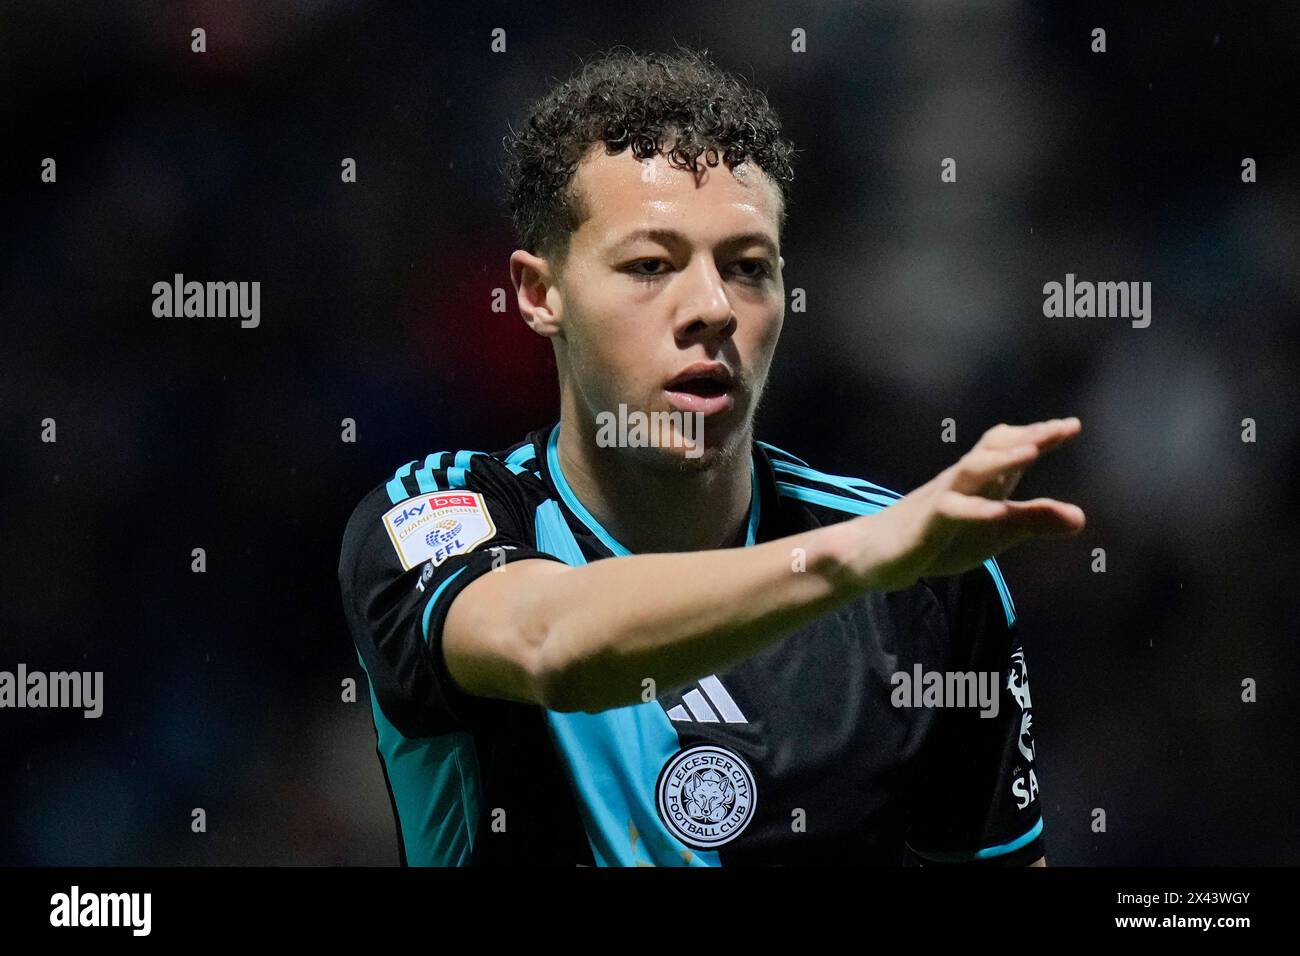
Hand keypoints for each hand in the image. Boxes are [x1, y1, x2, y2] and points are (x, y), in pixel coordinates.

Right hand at [856, 418, 1085, 591]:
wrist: (874, 553)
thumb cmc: (937, 536)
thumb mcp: (993, 532)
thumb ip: (1032, 522)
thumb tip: (1081, 518)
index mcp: (978, 481)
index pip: (1007, 448)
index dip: (1038, 436)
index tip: (1071, 426)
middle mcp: (959, 481)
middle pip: (992, 449)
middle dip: (1026, 437)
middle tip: (1060, 429)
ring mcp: (940, 500)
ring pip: (970, 471)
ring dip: (1001, 460)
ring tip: (1031, 452)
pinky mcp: (924, 525)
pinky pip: (949, 512)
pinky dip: (974, 510)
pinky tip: (996, 513)